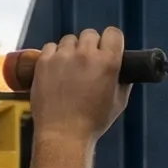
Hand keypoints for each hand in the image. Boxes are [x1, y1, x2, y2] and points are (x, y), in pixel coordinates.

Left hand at [29, 27, 131, 145]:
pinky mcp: (44, 62)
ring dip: (71, 49)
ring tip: (70, 68)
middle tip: (87, 62)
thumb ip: (123, 81)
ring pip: (69, 40)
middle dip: (90, 46)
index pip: (113, 33)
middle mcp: (85, 55)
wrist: (63, 134)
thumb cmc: (91, 122)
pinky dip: (53, 55)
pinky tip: (56, 69)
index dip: (111, 41)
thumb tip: (123, 71)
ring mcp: (63, 57)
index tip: (107, 48)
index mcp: (107, 62)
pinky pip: (50, 47)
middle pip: (90, 34)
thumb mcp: (119, 102)